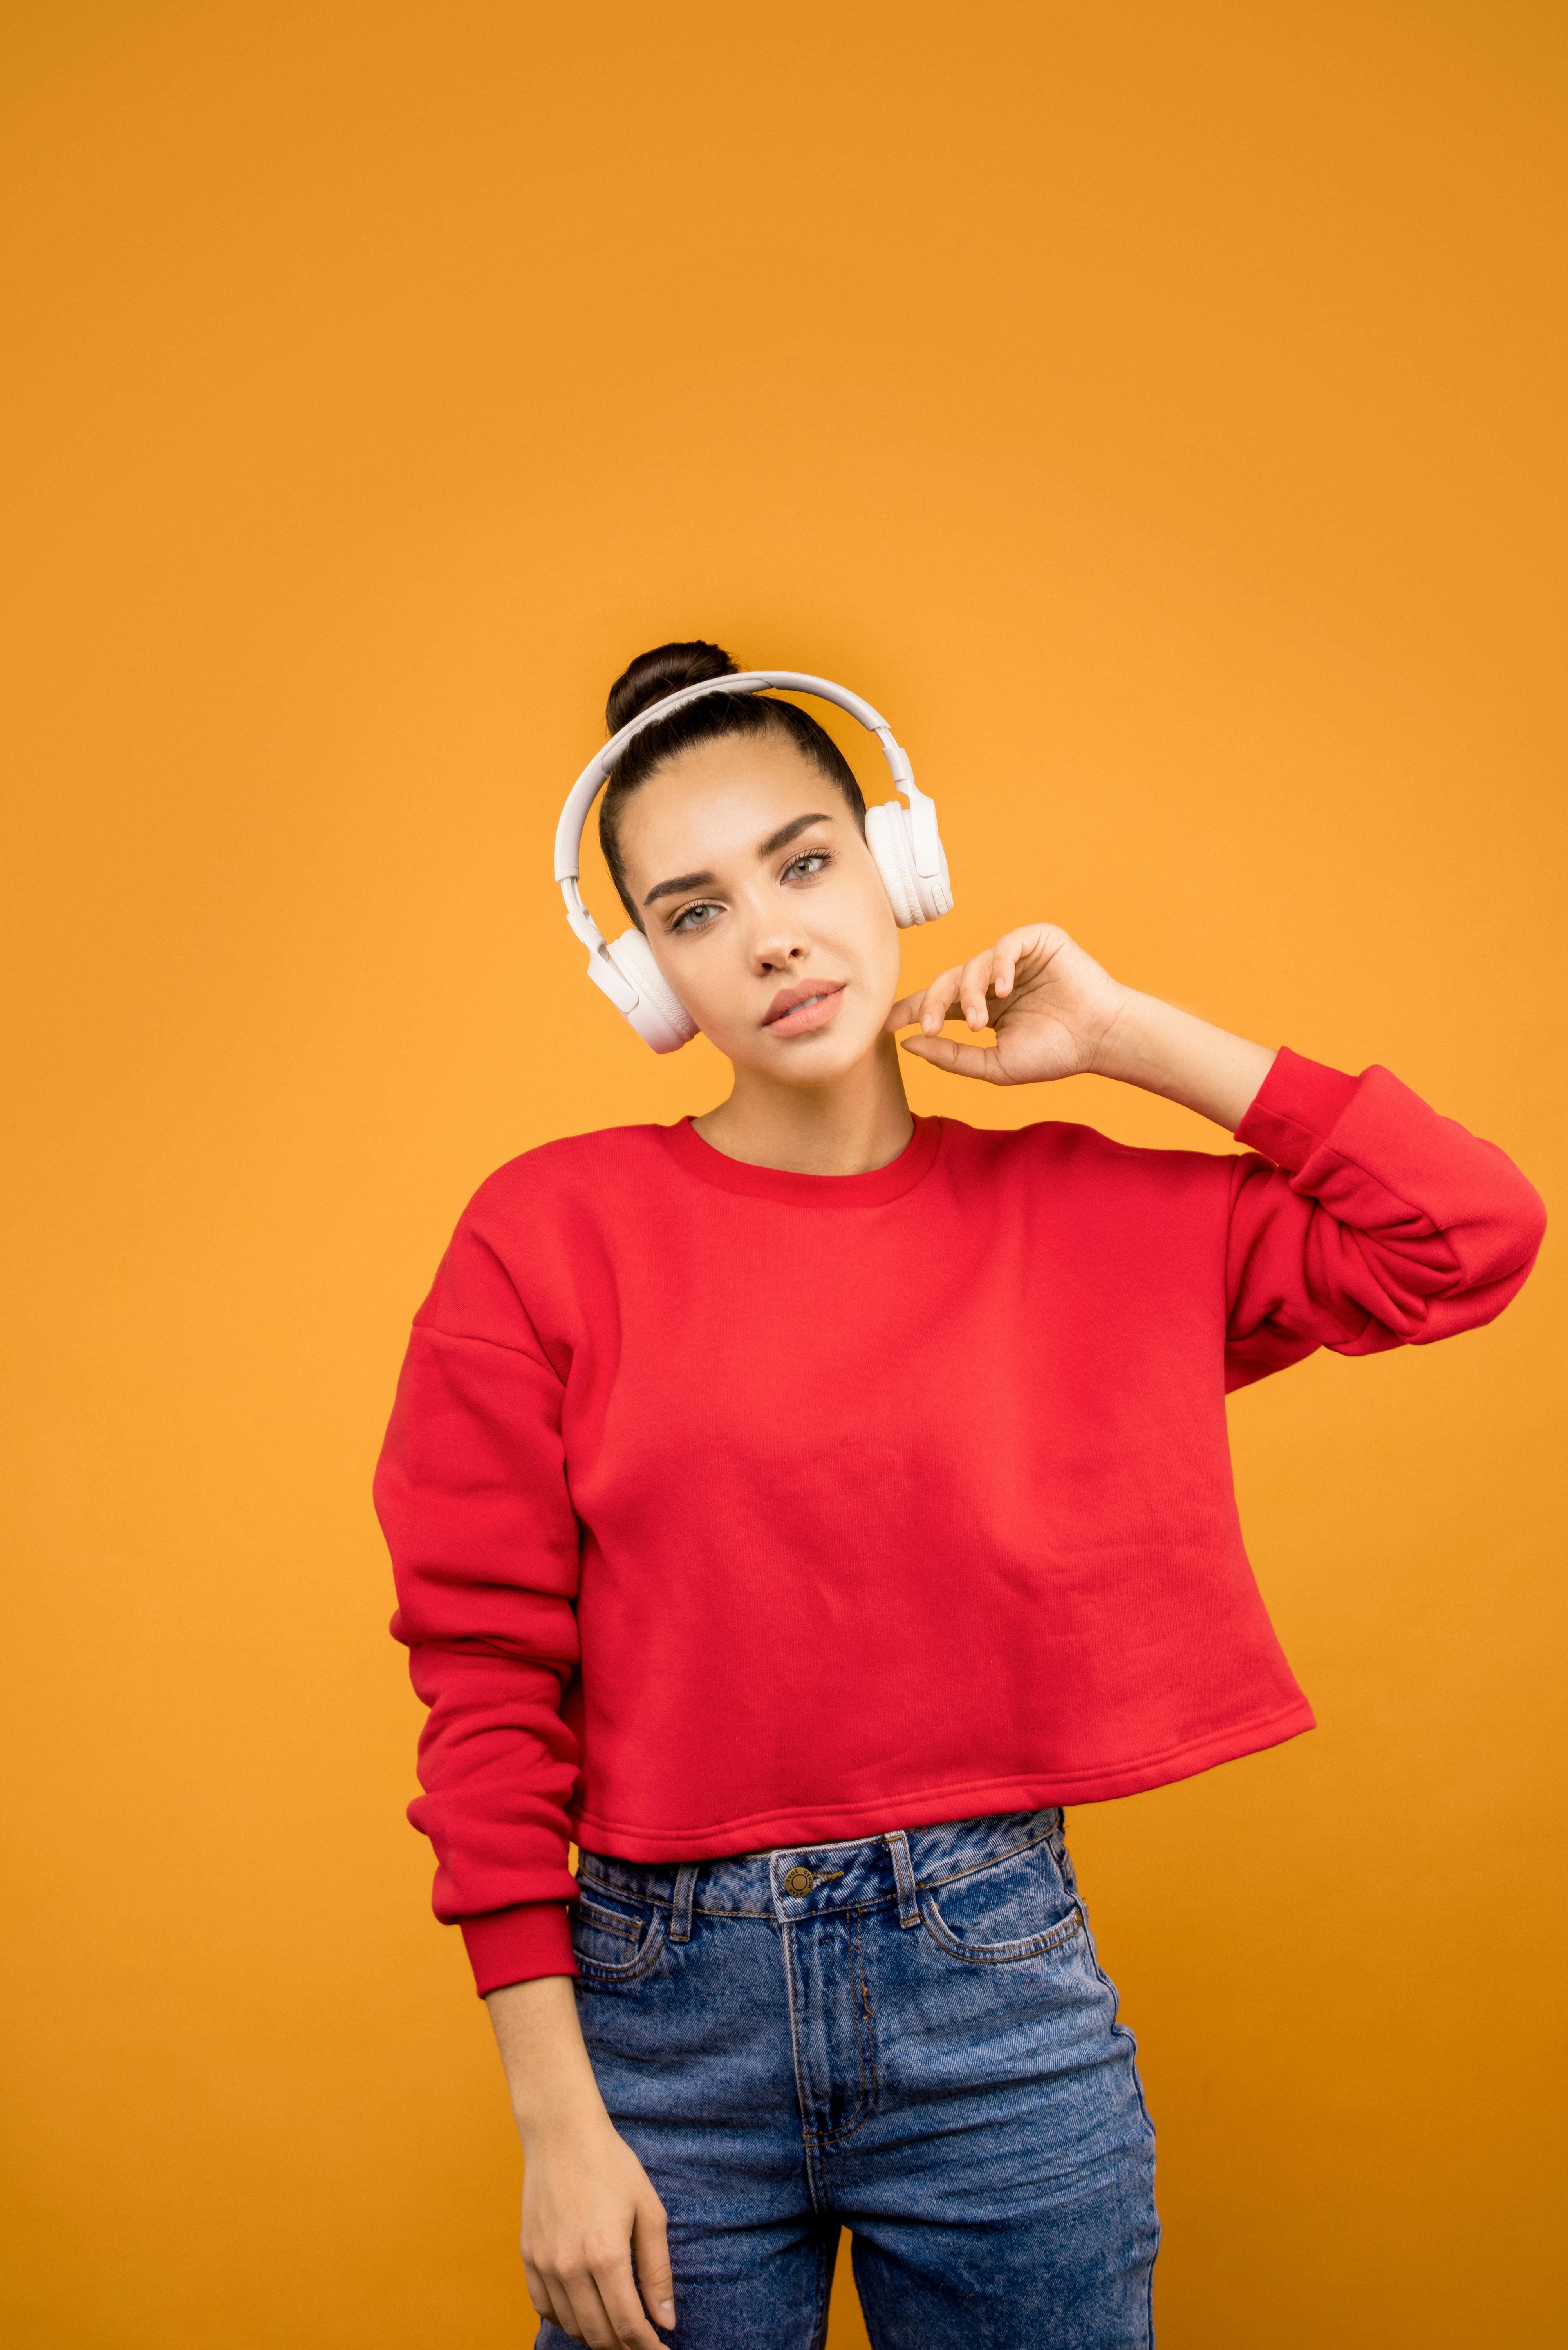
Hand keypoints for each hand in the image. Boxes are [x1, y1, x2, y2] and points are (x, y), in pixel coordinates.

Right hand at [519, 2105, 674, 2346]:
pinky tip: (585, 2312)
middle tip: (643, 2340)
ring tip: (618, 2326)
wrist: (562, 2134)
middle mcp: (570, 2266)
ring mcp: (545, 2263)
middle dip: (626, 2346)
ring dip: (598, 2336)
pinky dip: (567, 2321)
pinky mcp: (528, 2257)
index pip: (628, 2325)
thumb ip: (657, 2270)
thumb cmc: (611, 2165)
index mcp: (606, 2254)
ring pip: (572, 2327)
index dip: (648, 2348)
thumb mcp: (649, 2210)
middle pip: (600, 2334)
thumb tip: (666, 2321)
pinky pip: (545, 2309)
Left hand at [886, 923, 1128, 1086]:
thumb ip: (951, 1057)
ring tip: (978, 1023)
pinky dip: (999, 965)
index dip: (910, 1009)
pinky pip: (1006, 944)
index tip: (885, 1024)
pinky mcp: (1038, 941)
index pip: (937, 1002)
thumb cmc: (1054, 1055)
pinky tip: (1004, 991)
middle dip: (930, 1003)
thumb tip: (907, 1044)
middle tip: (926, 1027)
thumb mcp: (994, 1065)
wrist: (1100, 1040)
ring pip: (972, 964)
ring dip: (968, 994)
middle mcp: (994, 980)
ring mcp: (1015, 959)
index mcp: (983, 1007)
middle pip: (947, 980)